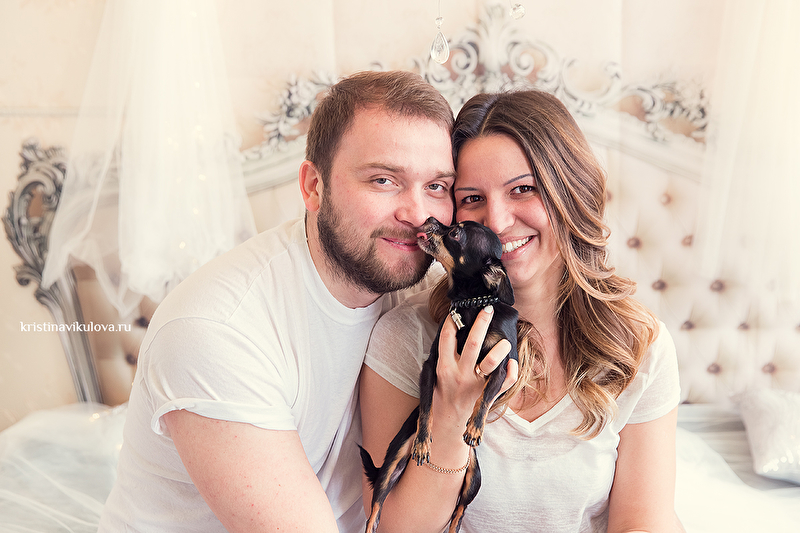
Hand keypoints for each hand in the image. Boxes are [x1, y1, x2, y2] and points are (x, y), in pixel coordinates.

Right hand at [433, 306, 517, 422]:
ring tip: (505, 340)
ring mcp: (476, 384)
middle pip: (473, 344)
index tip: (459, 310)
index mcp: (445, 367)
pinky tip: (512, 361)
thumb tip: (457, 324)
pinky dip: (512, 370)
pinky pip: (505, 381)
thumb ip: (446, 352)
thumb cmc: (443, 389)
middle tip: (488, 309)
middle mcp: (461, 374)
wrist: (448, 418)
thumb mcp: (436, 370)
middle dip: (481, 323)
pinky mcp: (488, 393)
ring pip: (492, 362)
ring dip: (500, 348)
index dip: (453, 321)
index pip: (448, 337)